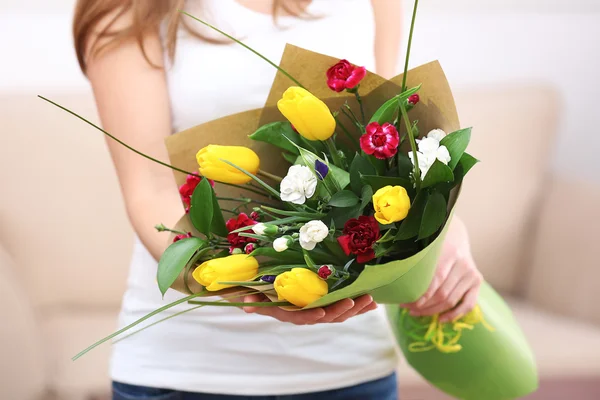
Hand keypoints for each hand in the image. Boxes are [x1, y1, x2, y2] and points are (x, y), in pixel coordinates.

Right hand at [242, 294, 376, 324]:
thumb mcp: (256, 295)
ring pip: (339, 314)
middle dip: (342, 310)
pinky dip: (359, 306)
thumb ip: (253, 300)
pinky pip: (345, 308)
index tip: (323, 311)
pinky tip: (373, 303)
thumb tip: (246, 304)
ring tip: (370, 301)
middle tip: (356, 300)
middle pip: (327, 317)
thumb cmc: (261, 293)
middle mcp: (307, 315)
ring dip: (356, 308)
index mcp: (291, 313)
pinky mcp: (329, 305)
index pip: (303, 318)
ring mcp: (319, 311)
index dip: (313, 315)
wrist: (267, 294)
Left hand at [402, 217, 482, 322]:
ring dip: (432, 311)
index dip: (419, 295)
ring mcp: (472, 274)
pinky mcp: (477, 282)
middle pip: (442, 293)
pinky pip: (468, 304)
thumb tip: (395, 283)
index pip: (434, 281)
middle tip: (406, 307)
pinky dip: (454, 315)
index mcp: (449, 252)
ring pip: (451, 300)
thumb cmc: (433, 242)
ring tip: (415, 312)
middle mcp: (463, 264)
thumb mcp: (425, 246)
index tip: (404, 302)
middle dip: (422, 305)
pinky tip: (441, 320)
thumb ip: (415, 262)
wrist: (455, 235)